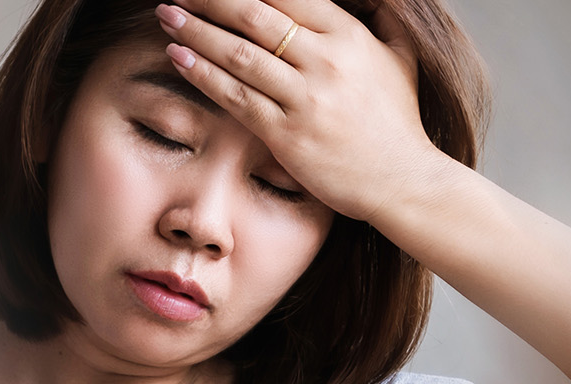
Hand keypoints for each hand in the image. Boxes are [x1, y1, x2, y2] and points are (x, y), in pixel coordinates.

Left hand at [156, 0, 447, 222]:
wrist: (402, 181)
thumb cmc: (398, 121)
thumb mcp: (401, 56)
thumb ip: (382, 16)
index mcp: (349, 36)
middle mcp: (325, 61)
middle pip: (254, 16)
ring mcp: (304, 98)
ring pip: (238, 54)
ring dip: (196, 31)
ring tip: (168, 15)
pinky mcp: (286, 134)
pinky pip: (236, 97)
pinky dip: (204, 74)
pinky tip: (178, 58)